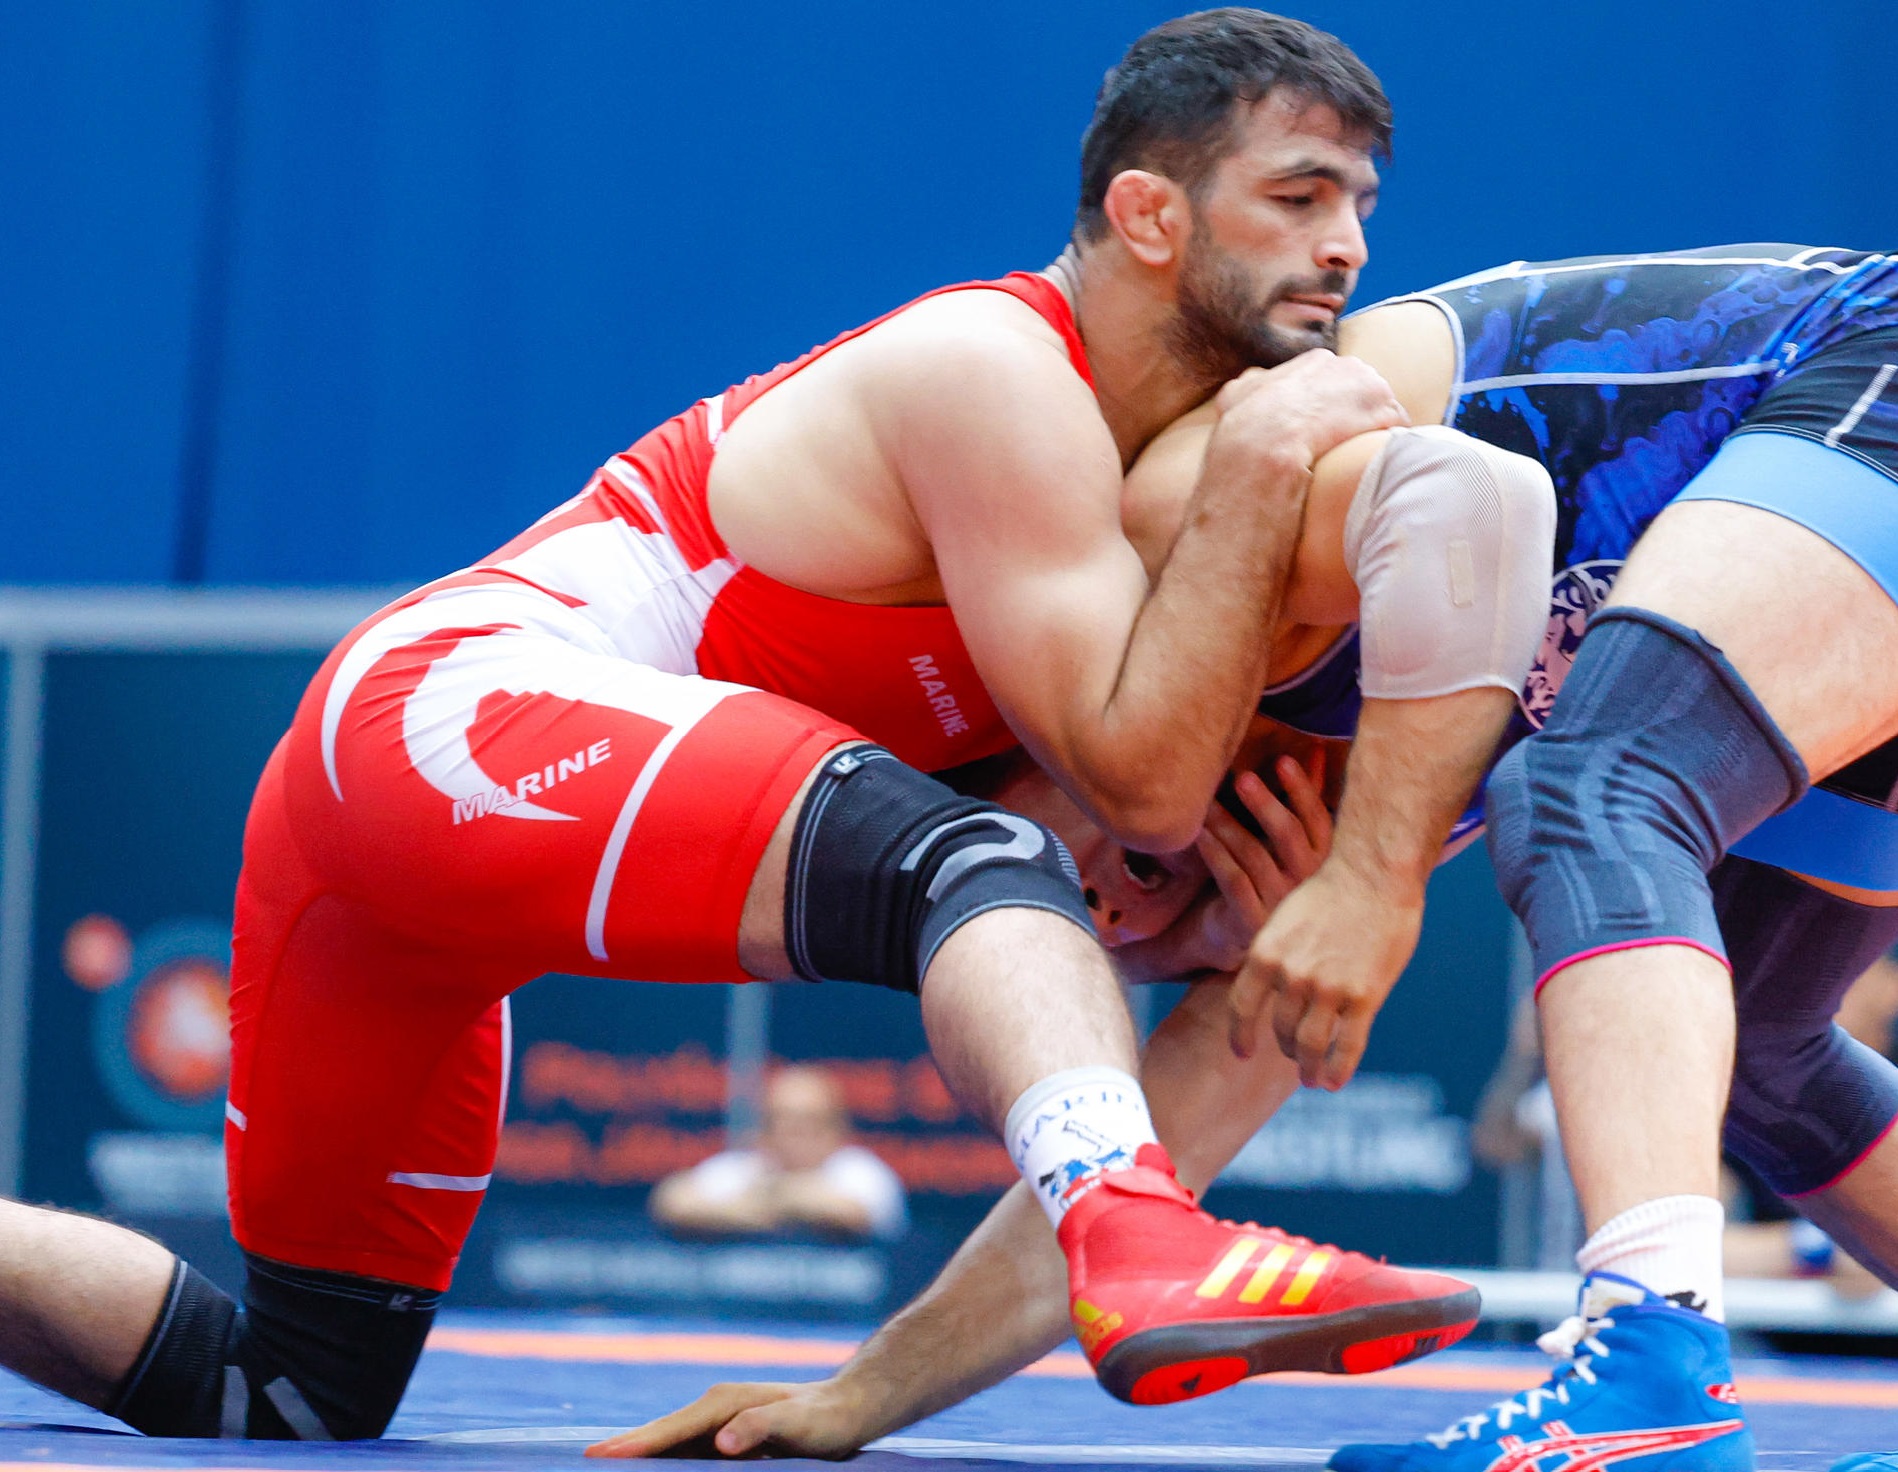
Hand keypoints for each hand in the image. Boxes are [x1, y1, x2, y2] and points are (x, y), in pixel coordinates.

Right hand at [586, 1378, 869, 1459]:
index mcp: (723, 1404)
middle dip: (624, 1447)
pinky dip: (663, 1459)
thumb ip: (761, 1427)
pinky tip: (651, 1470)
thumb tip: (720, 1441)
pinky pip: (685, 1450)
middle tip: (584, 1461)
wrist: (847, 1409)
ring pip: (669, 1442)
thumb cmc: (824, 1420)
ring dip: (640, 1454)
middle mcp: (715, 1409)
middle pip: (660, 1434)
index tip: (598, 1455)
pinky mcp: (726, 1436)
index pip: (669, 1430)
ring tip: (604, 1466)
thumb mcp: (798, 1424)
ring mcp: (719, 1421)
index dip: (634, 1445)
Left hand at [1187, 756, 1332, 972]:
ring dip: (1228, 824)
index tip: (1282, 760)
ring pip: (1254, 856)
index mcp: (1323, 859)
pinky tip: (1199, 834)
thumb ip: (1305, 798)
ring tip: (1207, 803)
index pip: (1319, 819)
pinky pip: (1232, 880)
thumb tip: (1318, 748)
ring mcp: (1280, 903)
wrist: (1246, 934)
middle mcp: (1306, 882)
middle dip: (1265, 804)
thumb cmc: (1272, 874)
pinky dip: (1215, 854)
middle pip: (1288, 836)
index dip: (1303, 789)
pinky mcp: (1252, 920)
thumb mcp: (1292, 838)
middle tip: (1241, 777)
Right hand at [1211, 351, 1408, 470]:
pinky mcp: (1385, 412)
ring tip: (1364, 454)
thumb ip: (1250, 386)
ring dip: (1376, 428)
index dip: (1333, 405)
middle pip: (1362, 388)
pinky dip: (1391, 441)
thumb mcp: (1235, 398)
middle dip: (1358, 413)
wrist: (1264, 447)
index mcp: (1315, 361)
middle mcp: (1346, 365)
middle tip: (1348, 443)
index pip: (1335, 378)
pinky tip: (1377, 459)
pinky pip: (1397, 424)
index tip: (1328, 427)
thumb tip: (1248, 384)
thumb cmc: (1245, 429)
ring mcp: (1369, 386)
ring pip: (1382, 406)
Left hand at [1227, 859, 1422, 1089]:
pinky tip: (1335, 1082)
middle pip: (1281, 1030)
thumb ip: (1276, 958)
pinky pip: (1348, 1046)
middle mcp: (1291, 976)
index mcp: (1265, 954)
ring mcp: (1328, 989)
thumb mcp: (1285, 920)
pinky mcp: (1364, 996)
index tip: (1242, 1053)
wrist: (1372, 875)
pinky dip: (1339, 1070)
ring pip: (1311, 1045)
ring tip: (1312, 1079)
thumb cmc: (1330, 893)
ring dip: (1310, 1068)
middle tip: (1296, 1056)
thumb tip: (1270, 989)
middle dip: (1288, 1048)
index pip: (1242, 1008)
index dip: (1241, 1035)